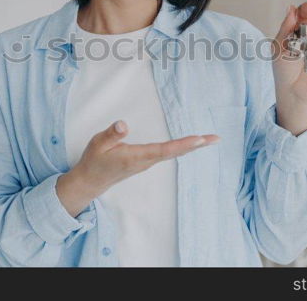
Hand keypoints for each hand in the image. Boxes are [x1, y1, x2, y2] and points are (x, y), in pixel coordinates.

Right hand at [56, 120, 218, 216]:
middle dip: (195, 145)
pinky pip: (168, 153)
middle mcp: (145, 161)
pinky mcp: (146, 161)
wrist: (91, 181)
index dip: (183, 144)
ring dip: (191, 146)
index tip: (199, 140)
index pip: (164, 150)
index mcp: (136, 157)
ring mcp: (147, 162)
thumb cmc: (94, 160)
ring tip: (208, 139)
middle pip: (175, 152)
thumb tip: (123, 124)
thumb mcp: (98, 144)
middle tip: (216, 138)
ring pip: (173, 153)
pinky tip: (190, 144)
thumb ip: (111, 134)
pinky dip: (181, 147)